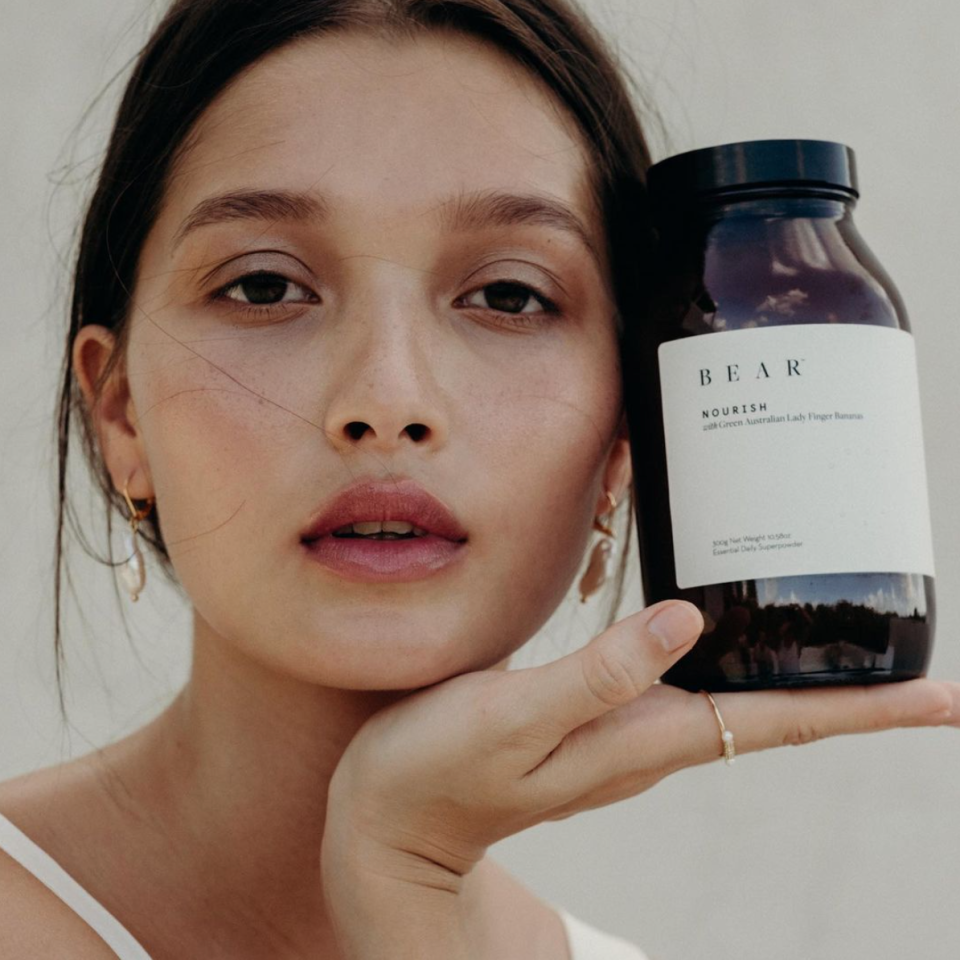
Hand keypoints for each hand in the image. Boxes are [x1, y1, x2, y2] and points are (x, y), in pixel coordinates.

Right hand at [323, 599, 958, 884]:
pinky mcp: (596, 714)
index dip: (865, 710)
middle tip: (924, 669)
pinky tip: (731, 633)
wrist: (389, 817)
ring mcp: (625, 732)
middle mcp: (651, 738)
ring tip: (846, 641)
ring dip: (799, 675)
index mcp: (644, 736)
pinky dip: (729, 660)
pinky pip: (687, 682)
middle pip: (778, 714)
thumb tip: (690, 620)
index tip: (943, 699)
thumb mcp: (511, 716)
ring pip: (736, 698)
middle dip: (854, 691)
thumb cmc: (439, 767)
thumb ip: (598, 672)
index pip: (780, 722)